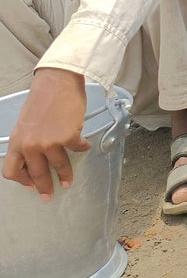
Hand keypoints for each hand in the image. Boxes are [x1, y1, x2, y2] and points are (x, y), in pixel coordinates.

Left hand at [1, 68, 89, 199]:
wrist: (58, 82)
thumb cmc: (42, 98)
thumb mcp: (26, 122)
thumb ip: (28, 140)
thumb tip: (36, 155)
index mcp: (18, 142)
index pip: (12, 171)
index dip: (22, 181)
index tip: (30, 186)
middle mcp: (32, 146)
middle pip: (37, 174)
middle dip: (45, 187)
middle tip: (49, 195)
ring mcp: (50, 142)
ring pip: (59, 166)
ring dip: (66, 175)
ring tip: (69, 180)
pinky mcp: (69, 136)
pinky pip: (77, 148)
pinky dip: (82, 148)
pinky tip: (84, 146)